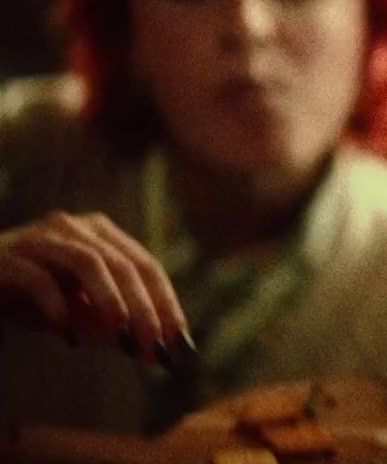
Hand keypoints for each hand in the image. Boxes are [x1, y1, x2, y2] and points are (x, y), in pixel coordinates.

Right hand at [0, 211, 190, 362]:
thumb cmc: (28, 295)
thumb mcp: (77, 311)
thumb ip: (110, 323)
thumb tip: (150, 349)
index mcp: (101, 234)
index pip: (147, 265)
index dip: (166, 303)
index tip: (179, 340)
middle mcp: (76, 227)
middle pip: (123, 264)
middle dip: (143, 308)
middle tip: (153, 345)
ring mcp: (41, 238)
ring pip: (88, 262)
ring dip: (109, 301)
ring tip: (120, 335)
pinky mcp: (7, 258)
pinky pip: (38, 279)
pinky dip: (58, 307)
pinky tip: (68, 335)